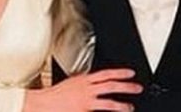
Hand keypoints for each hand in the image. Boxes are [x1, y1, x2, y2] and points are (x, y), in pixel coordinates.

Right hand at [23, 68, 142, 111]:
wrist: (42, 103)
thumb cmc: (55, 96)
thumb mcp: (72, 83)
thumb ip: (85, 84)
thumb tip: (95, 85)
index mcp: (84, 79)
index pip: (106, 73)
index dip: (120, 72)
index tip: (131, 73)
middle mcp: (87, 89)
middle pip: (111, 86)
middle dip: (126, 86)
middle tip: (138, 88)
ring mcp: (85, 102)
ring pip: (108, 102)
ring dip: (121, 105)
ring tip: (130, 107)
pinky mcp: (83, 111)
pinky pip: (99, 111)